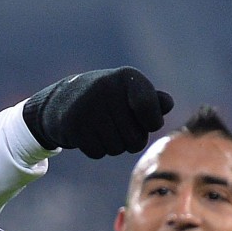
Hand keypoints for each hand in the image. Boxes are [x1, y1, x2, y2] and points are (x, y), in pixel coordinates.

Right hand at [22, 67, 173, 157]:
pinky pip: (98, 153)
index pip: (151, 111)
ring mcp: (88, 107)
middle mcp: (107, 88)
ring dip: (114, 146)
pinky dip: (97, 149)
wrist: (64, 99)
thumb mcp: (132, 93)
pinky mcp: (73, 125)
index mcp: (128, 77)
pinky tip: (90, 134)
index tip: (144, 120)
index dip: (151, 123)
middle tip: (120, 127)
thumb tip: (167, 104)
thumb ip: (153, 100)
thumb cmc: (110, 99)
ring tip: (104, 129)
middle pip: (137, 140)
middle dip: (131, 140)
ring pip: (117, 149)